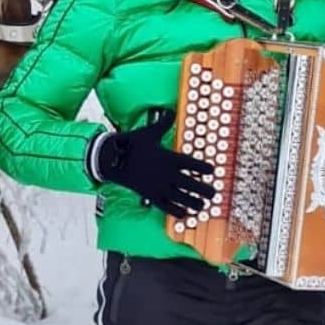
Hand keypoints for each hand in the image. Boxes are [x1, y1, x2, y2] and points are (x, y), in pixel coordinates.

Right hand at [91, 109, 214, 217]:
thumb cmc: (131, 145)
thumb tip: (170, 111)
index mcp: (169, 158)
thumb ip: (163, 123)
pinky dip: (176, 211)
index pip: (193, 164)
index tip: (212, 171)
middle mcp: (166, 174)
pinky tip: (184, 214)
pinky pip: (166, 207)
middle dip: (205, 190)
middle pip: (192, 184)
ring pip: (182, 198)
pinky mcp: (150, 196)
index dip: (205, 168)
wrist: (112, 160)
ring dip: (194, 203)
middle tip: (213, 193)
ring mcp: (159, 186)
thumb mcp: (149, 132)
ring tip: (202, 206)